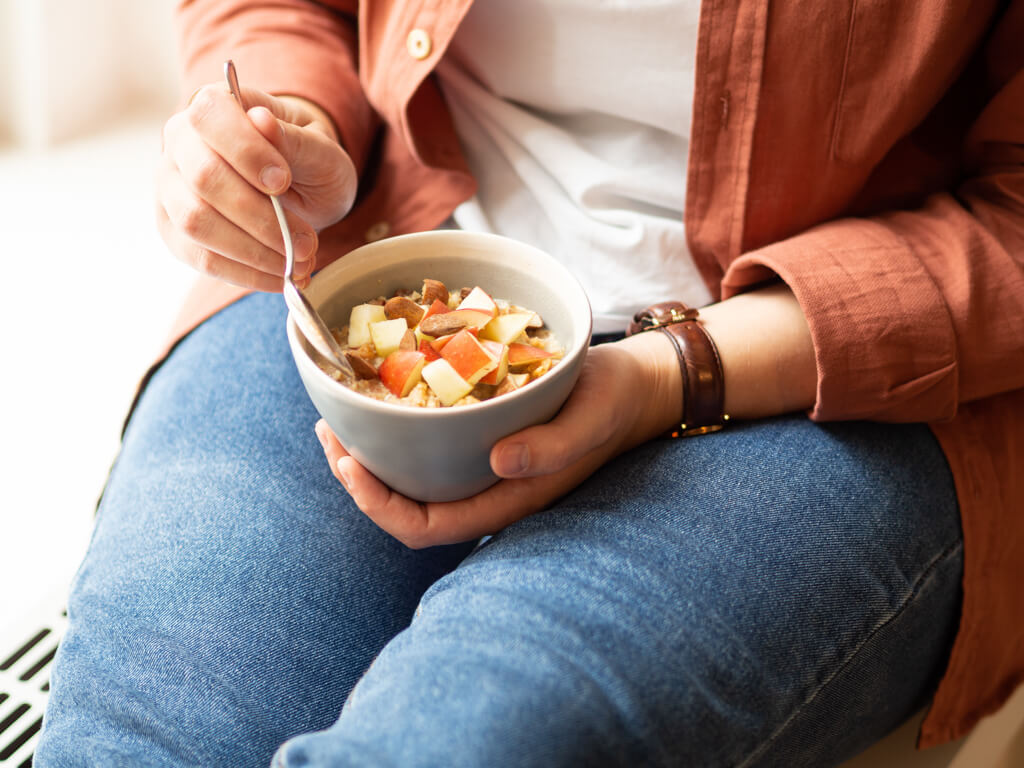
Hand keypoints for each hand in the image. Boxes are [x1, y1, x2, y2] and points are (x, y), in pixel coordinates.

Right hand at [156, 84, 356, 290]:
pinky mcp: (174, 230)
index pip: (210, 116)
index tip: (282, 181)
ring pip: (196, 222)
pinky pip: (200, 258)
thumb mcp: (320, 148)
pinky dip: (245, 273)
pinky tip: (279, 277)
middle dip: (260, 217)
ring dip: (254, 251)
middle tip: (307, 242)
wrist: (301, 189)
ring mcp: (170, 188)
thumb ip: (294, 140)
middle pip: (203, 178)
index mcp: (214, 106)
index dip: (245, 151)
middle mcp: (180, 142)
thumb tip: (261, 121)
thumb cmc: (308, 160)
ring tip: (299, 261)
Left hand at [314, 333, 682, 547]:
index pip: (428, 527)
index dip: (379, 506)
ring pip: (412, 479)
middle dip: (359, 479)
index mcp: (508, 498)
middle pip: (407, 508)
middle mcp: (487, 488)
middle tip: (329, 431)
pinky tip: (382, 399)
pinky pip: (428, 446)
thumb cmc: (615, 403)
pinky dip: (396, 429)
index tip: (348, 463)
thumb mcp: (591, 419)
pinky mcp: (483, 436)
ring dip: (371, 455)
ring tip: (340, 417)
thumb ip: (553, 447)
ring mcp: (483, 466)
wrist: (636, 387)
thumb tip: (497, 462)